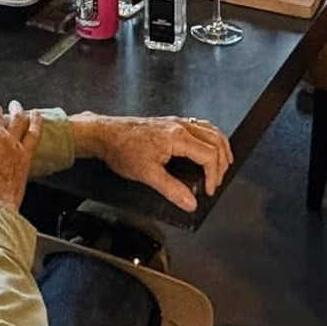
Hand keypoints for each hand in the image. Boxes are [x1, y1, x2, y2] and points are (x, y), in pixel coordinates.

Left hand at [72, 112, 231, 212]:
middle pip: (216, 141)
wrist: (104, 134)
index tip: (209, 191)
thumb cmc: (122, 149)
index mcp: (177, 137)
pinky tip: (207, 147)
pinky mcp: (170, 123)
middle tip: (218, 181)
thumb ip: (171, 190)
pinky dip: (210, 138)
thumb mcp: (147, 174)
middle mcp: (180, 126)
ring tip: (222, 165)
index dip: (214, 175)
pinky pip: (200, 126)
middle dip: (222, 163)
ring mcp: (176, 122)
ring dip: (220, 148)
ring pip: (210, 130)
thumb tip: (190, 203)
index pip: (209, 155)